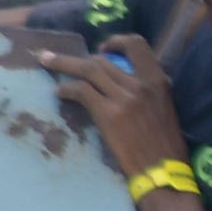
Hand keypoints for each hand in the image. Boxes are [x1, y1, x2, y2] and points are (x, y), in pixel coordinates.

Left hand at [35, 40, 188, 183]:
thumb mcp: (164, 105)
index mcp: (158, 81)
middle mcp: (141, 84)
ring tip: (47, 61)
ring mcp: (124, 98)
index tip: (103, 49)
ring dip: (63, 64)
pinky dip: (67, 89)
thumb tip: (123, 78)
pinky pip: (82, 91)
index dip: (116, 42)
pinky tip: (59, 93)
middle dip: (80, 58)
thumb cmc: (165, 141)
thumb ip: (147, 88)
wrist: (162, 168)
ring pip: (89, 70)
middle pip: (103, 60)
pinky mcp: (109, 114)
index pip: (137, 45)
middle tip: (61, 60)